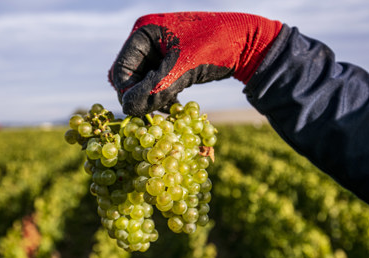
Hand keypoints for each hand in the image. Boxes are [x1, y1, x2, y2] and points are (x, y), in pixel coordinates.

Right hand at [109, 12, 281, 116]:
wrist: (247, 43)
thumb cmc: (214, 48)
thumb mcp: (182, 69)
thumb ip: (154, 89)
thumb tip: (128, 110)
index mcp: (143, 32)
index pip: (122, 70)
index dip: (127, 94)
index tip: (141, 113)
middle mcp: (147, 39)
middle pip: (131, 77)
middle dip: (142, 97)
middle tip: (156, 114)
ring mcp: (159, 50)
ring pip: (144, 83)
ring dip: (153, 98)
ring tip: (169, 109)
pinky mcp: (171, 62)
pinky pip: (157, 83)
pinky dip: (163, 95)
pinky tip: (175, 104)